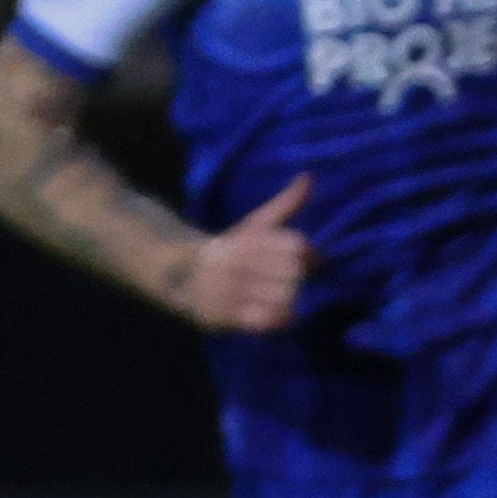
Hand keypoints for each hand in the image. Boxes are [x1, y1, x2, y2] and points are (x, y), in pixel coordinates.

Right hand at [173, 179, 313, 332]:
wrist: (185, 276)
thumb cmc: (232, 250)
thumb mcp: (256, 224)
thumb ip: (285, 203)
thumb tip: (309, 177)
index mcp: (249, 239)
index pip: (297, 246)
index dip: (310, 255)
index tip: (308, 260)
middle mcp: (239, 263)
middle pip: (294, 274)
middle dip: (299, 279)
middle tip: (293, 281)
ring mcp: (232, 290)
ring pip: (284, 298)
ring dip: (292, 300)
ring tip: (284, 296)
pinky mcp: (228, 316)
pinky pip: (268, 320)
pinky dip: (282, 319)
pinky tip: (280, 314)